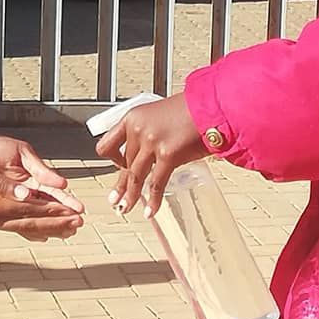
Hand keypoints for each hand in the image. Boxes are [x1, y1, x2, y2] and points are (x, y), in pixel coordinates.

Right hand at [0, 145, 83, 241]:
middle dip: (54, 223)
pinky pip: (11, 226)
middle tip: (79, 224)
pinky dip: (29, 228)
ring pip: (21, 228)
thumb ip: (0, 183)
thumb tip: (27, 193)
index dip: (51, 210)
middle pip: (27, 223)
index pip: (26, 209)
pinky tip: (43, 232)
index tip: (73, 211)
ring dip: (45, 228)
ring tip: (68, 229)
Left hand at [95, 93, 206, 217]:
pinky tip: (150, 211)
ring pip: (135, 176)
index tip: (116, 166)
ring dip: (130, 196)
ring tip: (125, 208)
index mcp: (132, 117)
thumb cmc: (191, 109)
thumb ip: (148, 132)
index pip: (107, 143)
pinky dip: (152, 201)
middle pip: (124, 163)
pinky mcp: (168, 154)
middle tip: (116, 198)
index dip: (110, 158)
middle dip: (123, 183)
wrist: (211, 107)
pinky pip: (156, 184)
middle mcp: (138, 129)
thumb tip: (146, 154)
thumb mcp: (158, 115)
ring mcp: (151, 142)